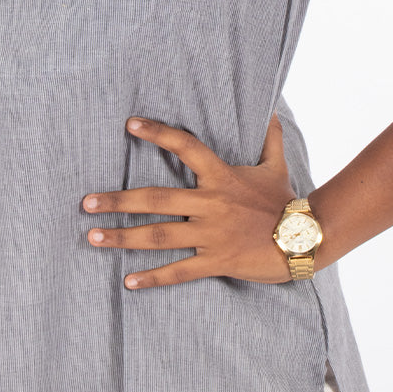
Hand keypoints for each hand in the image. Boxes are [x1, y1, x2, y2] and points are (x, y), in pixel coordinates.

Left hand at [81, 112, 296, 288]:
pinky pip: (179, 272)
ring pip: (160, 236)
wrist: (306, 239)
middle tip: (86, 203)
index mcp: (220, 176)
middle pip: (156, 199)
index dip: (158, 134)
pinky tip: (129, 283)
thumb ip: (269, 137)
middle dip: (118, 201)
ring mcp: (211, 234)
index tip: (130, 125)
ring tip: (93, 237)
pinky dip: (153, 279)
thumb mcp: (276, 165)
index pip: (185, 147)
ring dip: (123, 238)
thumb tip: (270, 109)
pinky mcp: (216, 261)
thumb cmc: (287, 201)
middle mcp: (210, 204)